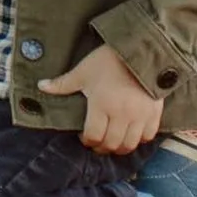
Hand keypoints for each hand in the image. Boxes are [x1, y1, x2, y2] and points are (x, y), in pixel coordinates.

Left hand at [37, 44, 165, 154]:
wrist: (140, 50)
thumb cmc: (108, 60)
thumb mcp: (83, 71)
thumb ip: (63, 83)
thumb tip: (41, 86)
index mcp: (102, 105)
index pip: (93, 136)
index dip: (86, 141)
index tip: (84, 137)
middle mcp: (122, 114)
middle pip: (111, 144)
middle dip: (102, 147)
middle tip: (97, 142)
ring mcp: (140, 116)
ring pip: (130, 144)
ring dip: (120, 147)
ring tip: (113, 141)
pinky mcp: (154, 113)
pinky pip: (149, 136)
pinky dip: (139, 139)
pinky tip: (131, 133)